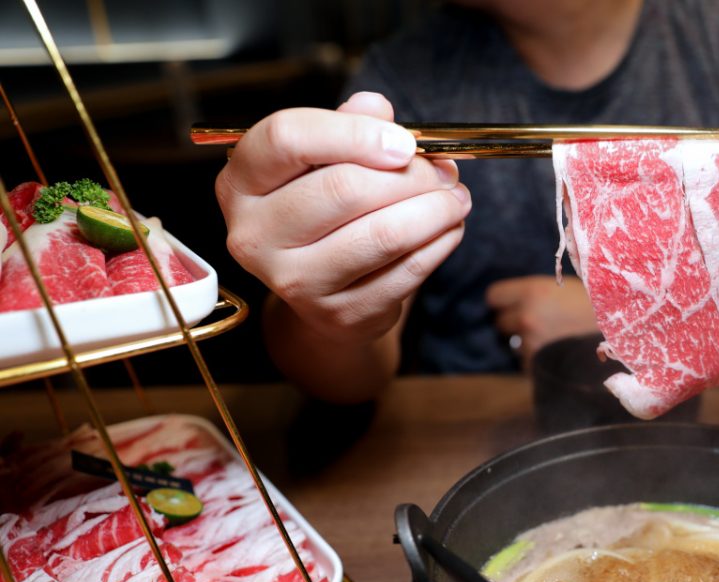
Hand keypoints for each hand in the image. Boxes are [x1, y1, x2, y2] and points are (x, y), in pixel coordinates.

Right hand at [214, 92, 471, 344]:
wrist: (323, 292)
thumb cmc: (324, 213)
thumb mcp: (322, 161)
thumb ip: (347, 126)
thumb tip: (377, 109)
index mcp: (241, 181)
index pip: (287, 138)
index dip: (354, 133)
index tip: (404, 142)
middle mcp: (254, 234)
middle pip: (343, 188)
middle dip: (410, 176)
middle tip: (443, 172)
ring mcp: (293, 280)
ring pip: (381, 235)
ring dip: (434, 211)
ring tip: (455, 198)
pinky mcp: (337, 314)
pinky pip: (405, 273)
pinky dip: (438, 245)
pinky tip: (449, 228)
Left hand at [486, 275, 598, 360]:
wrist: (622, 336)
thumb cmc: (599, 307)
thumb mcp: (566, 289)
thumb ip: (538, 294)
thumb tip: (515, 304)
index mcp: (532, 291)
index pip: (494, 296)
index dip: (503, 302)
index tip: (512, 306)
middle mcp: (526, 315)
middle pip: (500, 322)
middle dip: (514, 325)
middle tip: (538, 325)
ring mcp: (531, 343)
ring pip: (516, 346)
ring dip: (529, 345)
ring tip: (556, 341)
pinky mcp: (538, 365)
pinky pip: (529, 363)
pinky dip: (540, 361)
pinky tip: (560, 355)